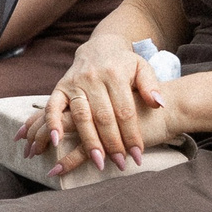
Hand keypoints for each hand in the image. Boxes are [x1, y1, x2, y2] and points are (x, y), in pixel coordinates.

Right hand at [27, 36, 165, 169]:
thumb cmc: (124, 64)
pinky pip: (52, 107)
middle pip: (104, 117)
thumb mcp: (142, 69)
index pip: (125, 111)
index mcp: (116, 75)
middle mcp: (94, 79)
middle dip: (113, 144)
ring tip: (98, 162)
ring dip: (89, 141)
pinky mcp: (60, 87)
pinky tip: (55, 142)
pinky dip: (53, 123)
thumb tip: (159, 104)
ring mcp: (75, 83)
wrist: (100, 47)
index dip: (131, 135)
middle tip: (121, 164)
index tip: (137, 156)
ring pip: (82, 116)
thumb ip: (151, 86)